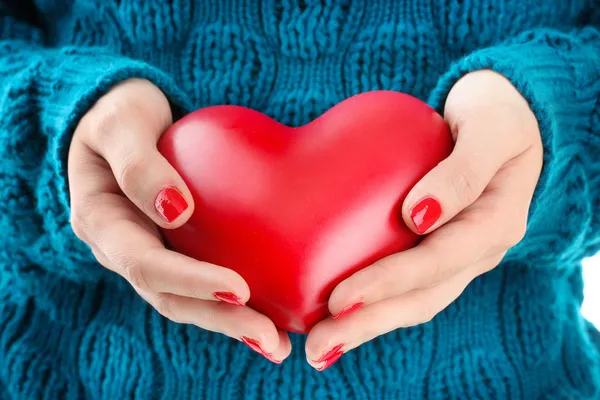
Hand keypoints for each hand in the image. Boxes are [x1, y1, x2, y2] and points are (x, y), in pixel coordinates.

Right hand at [68, 79, 290, 363]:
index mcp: (103, 224)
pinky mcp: (178, 249)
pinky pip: (205, 281)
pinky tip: (273, 312)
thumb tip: (176, 211)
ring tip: (277, 343)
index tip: (239, 289)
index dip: (191, 281)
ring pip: (189, 301)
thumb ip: (138, 164)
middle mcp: (126, 249)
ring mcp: (152, 253)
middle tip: (270, 338)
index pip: (146, 264)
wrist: (125, 118)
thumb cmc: (120, 114)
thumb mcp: (120, 123)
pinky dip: (234, 302)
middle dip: (220, 320)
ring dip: (231, 324)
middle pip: (171, 298)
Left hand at [305, 70, 543, 370]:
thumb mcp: (490, 129)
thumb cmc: (496, 118)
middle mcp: (477, 252)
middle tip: (318, 345)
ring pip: (412, 303)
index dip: (389, 283)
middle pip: (422, 298)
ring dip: (366, 327)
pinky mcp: (437, 252)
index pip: (437, 262)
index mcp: (495, 225)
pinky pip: (405, 286)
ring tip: (320, 346)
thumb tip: (418, 215)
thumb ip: (463, 171)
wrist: (506, 122)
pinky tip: (335, 315)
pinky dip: (372, 305)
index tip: (340, 299)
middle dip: (369, 324)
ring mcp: (458, 258)